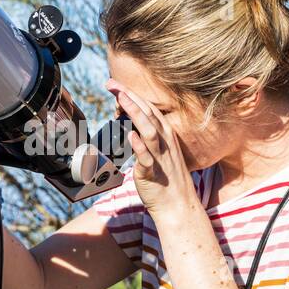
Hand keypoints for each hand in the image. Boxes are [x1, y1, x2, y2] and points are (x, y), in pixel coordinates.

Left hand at [107, 80, 200, 221]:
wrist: (177, 205)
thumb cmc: (165, 178)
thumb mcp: (158, 151)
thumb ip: (144, 136)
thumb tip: (127, 123)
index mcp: (165, 135)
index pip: (148, 108)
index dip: (132, 94)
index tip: (115, 84)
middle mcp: (164, 142)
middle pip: (147, 113)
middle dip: (129, 96)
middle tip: (111, 83)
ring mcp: (160, 157)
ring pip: (149, 130)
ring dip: (135, 113)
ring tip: (121, 100)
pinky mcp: (153, 173)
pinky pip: (147, 158)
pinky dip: (139, 146)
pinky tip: (130, 135)